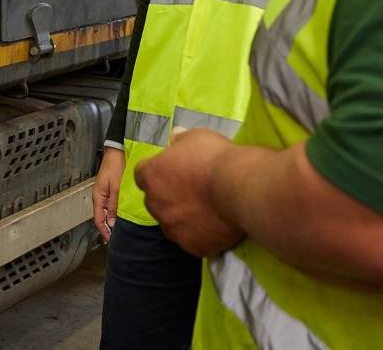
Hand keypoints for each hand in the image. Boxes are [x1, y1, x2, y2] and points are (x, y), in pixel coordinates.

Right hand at [91, 146, 124, 241]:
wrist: (118, 150)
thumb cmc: (116, 165)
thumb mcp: (116, 188)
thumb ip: (114, 206)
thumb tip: (113, 223)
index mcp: (98, 197)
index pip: (99, 220)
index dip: (104, 232)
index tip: (111, 241)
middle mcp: (100, 196)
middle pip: (103, 217)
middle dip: (109, 229)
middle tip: (118, 238)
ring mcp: (105, 193)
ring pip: (107, 212)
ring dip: (113, 221)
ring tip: (121, 230)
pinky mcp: (111, 189)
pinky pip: (112, 205)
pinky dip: (116, 213)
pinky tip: (123, 216)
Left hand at [134, 128, 244, 256]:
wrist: (240, 187)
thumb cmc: (215, 157)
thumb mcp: (195, 137)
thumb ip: (180, 140)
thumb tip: (175, 137)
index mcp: (151, 175)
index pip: (142, 174)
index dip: (158, 171)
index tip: (173, 170)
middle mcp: (155, 204)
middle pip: (156, 200)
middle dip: (169, 196)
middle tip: (193, 189)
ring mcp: (172, 227)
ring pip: (172, 223)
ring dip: (183, 216)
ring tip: (207, 208)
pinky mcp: (191, 246)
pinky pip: (192, 240)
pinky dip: (200, 234)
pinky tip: (215, 224)